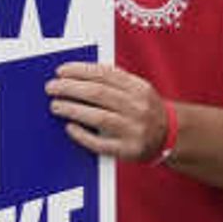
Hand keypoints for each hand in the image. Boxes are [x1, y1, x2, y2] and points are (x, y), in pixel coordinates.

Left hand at [48, 60, 169, 164]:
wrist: (171, 136)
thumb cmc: (145, 110)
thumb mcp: (138, 90)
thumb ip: (114, 82)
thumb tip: (76, 75)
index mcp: (140, 89)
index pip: (106, 75)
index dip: (80, 71)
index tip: (60, 71)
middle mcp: (139, 108)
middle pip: (99, 94)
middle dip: (70, 89)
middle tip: (51, 88)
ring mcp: (135, 130)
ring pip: (98, 117)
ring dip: (73, 110)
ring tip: (55, 105)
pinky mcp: (129, 150)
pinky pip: (101, 144)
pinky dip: (83, 135)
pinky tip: (70, 128)